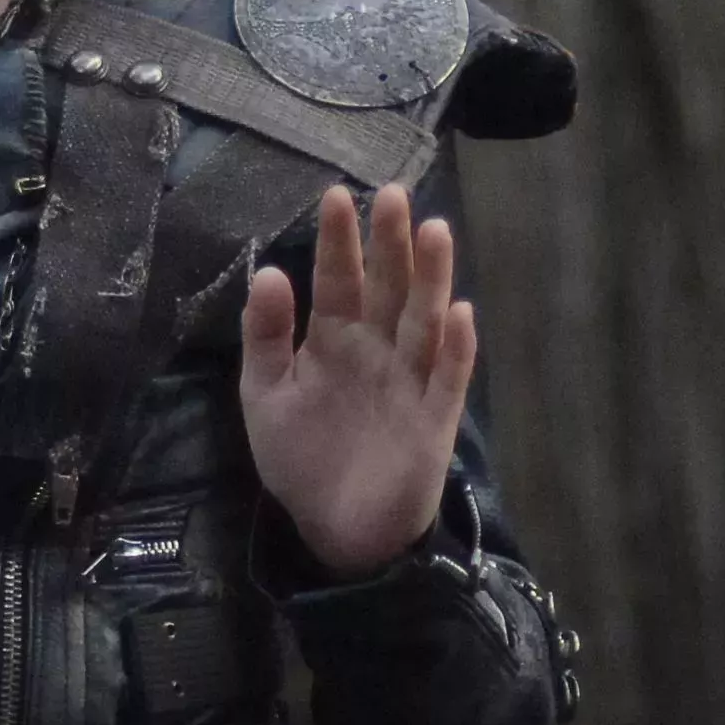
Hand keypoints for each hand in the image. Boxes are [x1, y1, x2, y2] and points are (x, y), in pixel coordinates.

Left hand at [237, 182, 478, 578]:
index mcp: (333, 340)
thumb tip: (267, 271)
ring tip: (433, 231)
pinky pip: (448, 379)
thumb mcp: (266, 394)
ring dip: (430, 278)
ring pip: (424, 319)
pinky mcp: (434, 420)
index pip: (338, 281)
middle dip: (390, 242)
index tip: (336, 195)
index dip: (338, 241)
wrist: (334, 529)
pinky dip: (457, 349)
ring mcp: (410, 381)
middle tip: (394, 195)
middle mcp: (376, 350)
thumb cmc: (301, 456)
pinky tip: (460, 315)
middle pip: (388, 287)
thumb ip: (265, 336)